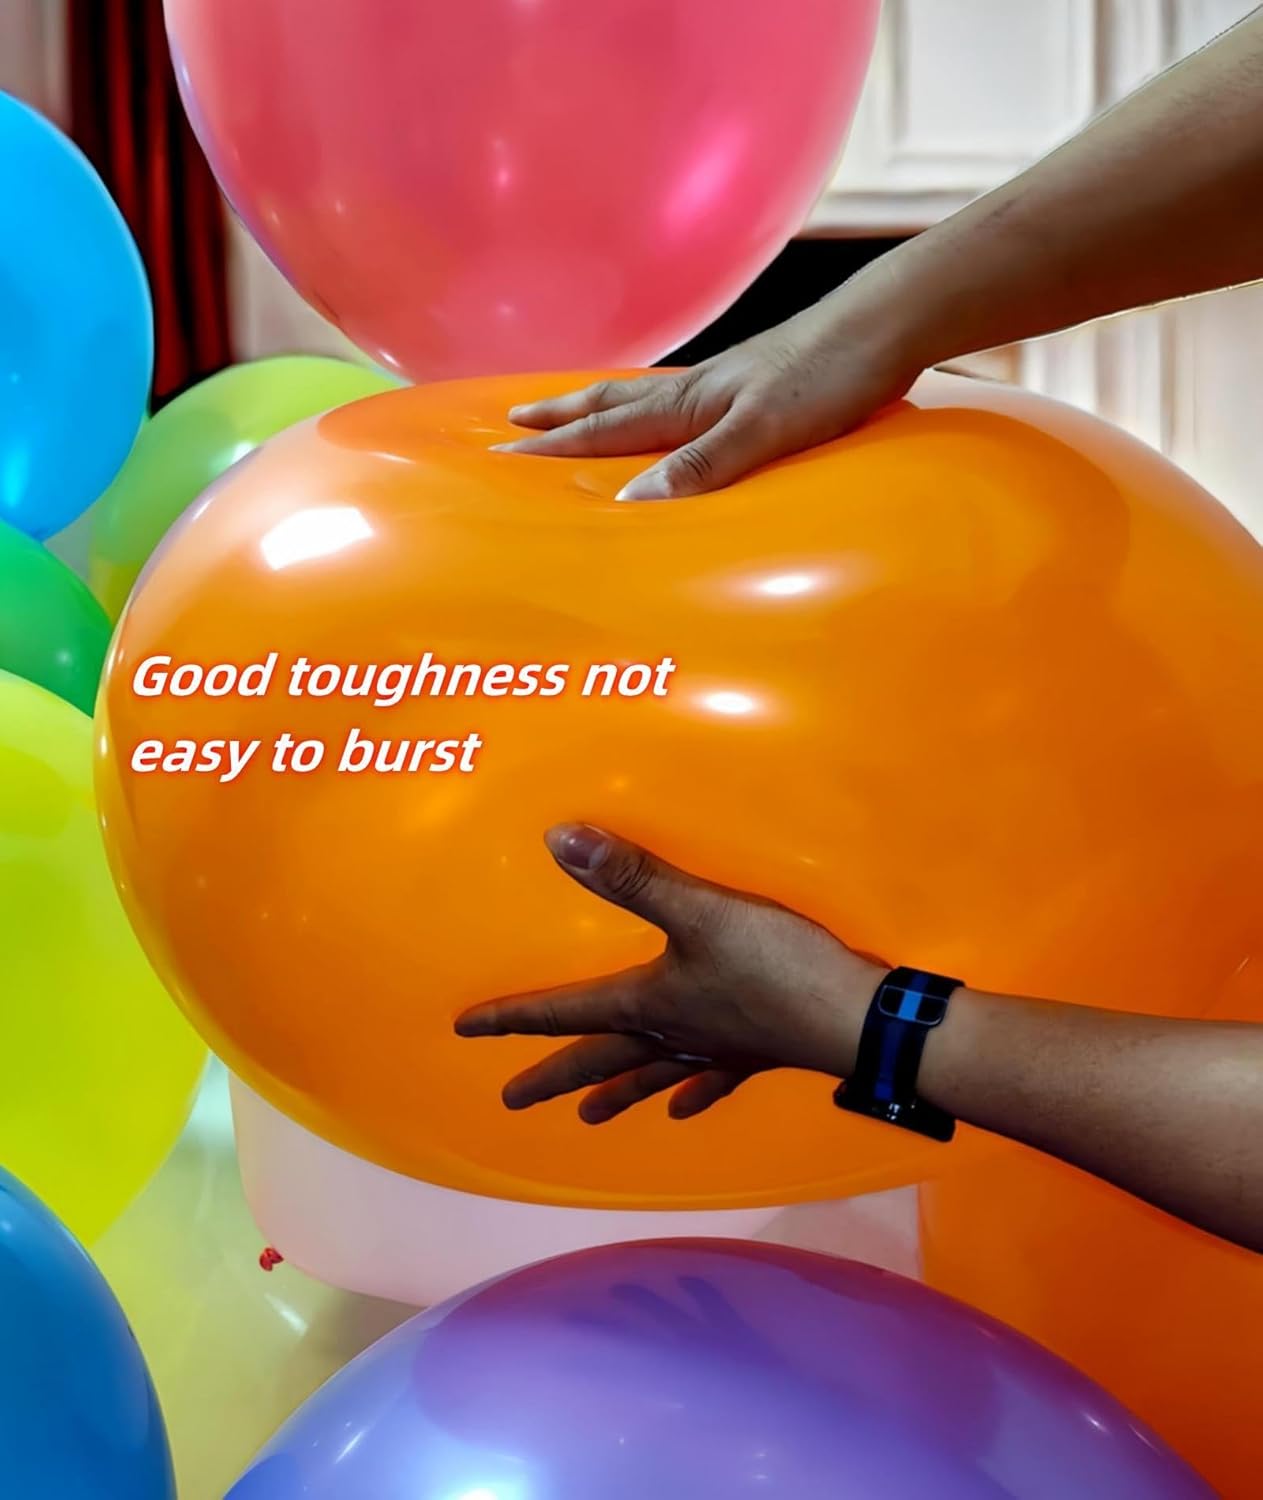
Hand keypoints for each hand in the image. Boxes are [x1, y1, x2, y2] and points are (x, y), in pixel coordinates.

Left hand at [455, 824, 881, 1122]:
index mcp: (649, 1002)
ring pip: (649, 1076)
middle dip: (553, 1074)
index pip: (566, 1011)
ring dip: (614, 1092)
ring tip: (587, 1116)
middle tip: (511, 1099)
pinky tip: (683, 1108)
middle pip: (599, 1057)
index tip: (466, 1027)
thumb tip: (557, 839)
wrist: (854, 1017)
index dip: (514, 1016)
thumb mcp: (700, 909)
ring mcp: (714, 1048)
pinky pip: (712, 1079)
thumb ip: (632, 876)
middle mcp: (673, 1033)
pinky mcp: (755, 1052)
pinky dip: (691, 1094)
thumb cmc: (774, 963)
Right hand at [494, 257, 925, 500]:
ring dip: (599, 407)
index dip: (555, 448)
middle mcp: (698, 391)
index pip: (606, 430)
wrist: (886, 326)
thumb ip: (703, 466)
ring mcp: (724, 385)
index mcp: (690, 403)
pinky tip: (663, 418)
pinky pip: (681, 402)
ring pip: (643, 398)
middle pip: (613, 403)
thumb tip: (630, 503)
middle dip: (560, 418)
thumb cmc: (829, 374)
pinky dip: (651, 408)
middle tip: (512, 425)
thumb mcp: (764, 430)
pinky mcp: (755, 388)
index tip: (502, 460)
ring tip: (567, 412)